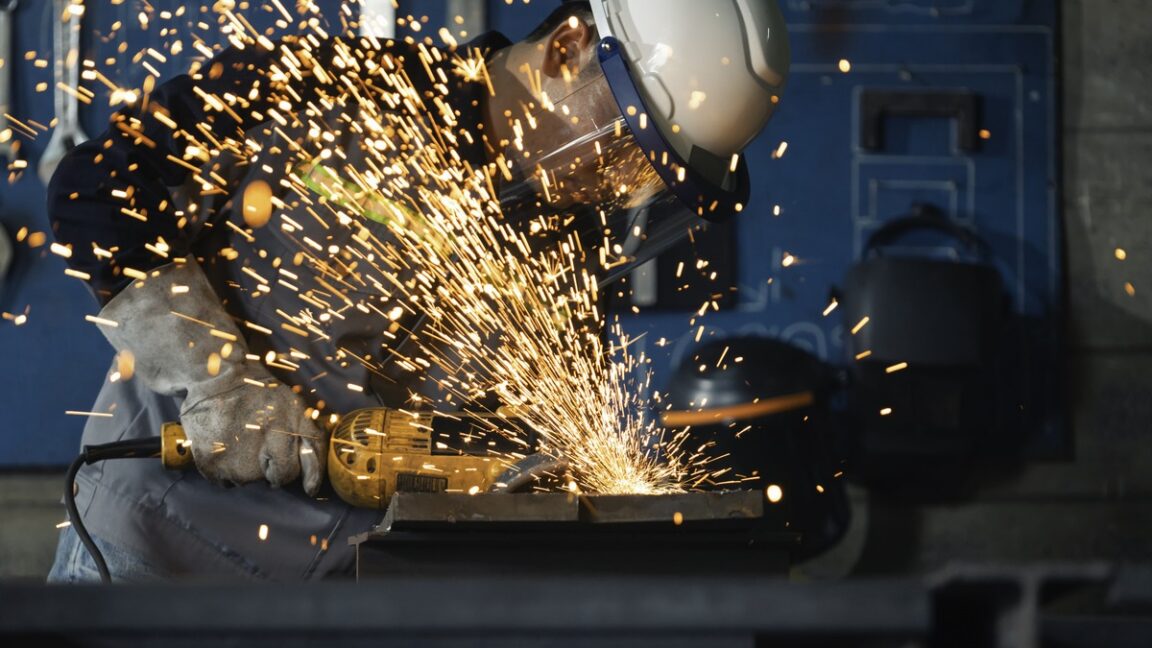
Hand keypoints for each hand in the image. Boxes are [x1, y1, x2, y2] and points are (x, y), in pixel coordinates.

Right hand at [180, 367, 325, 494]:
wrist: (217, 379)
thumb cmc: (263, 395)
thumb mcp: (298, 410)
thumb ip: (313, 447)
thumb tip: (312, 490)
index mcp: (282, 438)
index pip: (289, 474)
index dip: (285, 463)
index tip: (276, 449)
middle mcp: (257, 456)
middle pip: (270, 480)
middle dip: (268, 466)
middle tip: (258, 440)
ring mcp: (231, 463)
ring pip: (246, 481)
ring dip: (245, 466)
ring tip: (240, 438)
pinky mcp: (209, 465)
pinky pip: (223, 480)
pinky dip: (224, 467)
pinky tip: (225, 444)